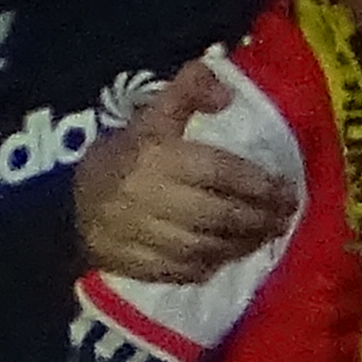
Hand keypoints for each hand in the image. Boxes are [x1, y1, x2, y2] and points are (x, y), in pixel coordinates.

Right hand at [71, 66, 302, 286]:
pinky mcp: (133, 264)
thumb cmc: (127, 152)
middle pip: (216, 214)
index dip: (258, 183)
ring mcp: (138, 234)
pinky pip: (182, 271)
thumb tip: (225, 92)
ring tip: (264, 236)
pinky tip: (229, 255)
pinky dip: (211, 265)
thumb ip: (188, 90)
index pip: (217, 171)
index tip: (287, 190)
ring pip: (203, 248)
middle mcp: (147, 195)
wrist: (74, 197)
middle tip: (284, 218)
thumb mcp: (153, 113)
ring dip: (241, 245)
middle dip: (258, 218)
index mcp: (155, 154)